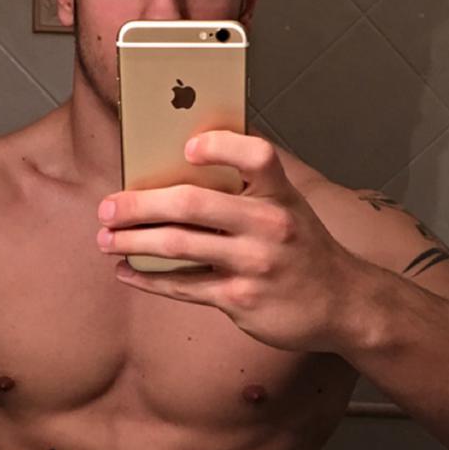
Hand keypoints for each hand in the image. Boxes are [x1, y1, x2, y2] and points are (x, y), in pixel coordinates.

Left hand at [96, 131, 359, 354]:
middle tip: (107, 207)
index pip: (256, 155)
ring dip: (132, 241)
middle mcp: (270, 224)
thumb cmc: (302, 248)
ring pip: (178, 246)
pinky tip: (127, 270)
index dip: (220, 147)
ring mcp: (254, 263)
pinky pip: (183, 286)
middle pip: (192, 204)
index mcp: (281, 193)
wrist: (343, 303)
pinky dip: (148, 278)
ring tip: (105, 238)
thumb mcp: (289, 207)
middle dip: (139, 204)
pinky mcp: (241, 299)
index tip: (186, 145)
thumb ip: (248, 188)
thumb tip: (179, 168)